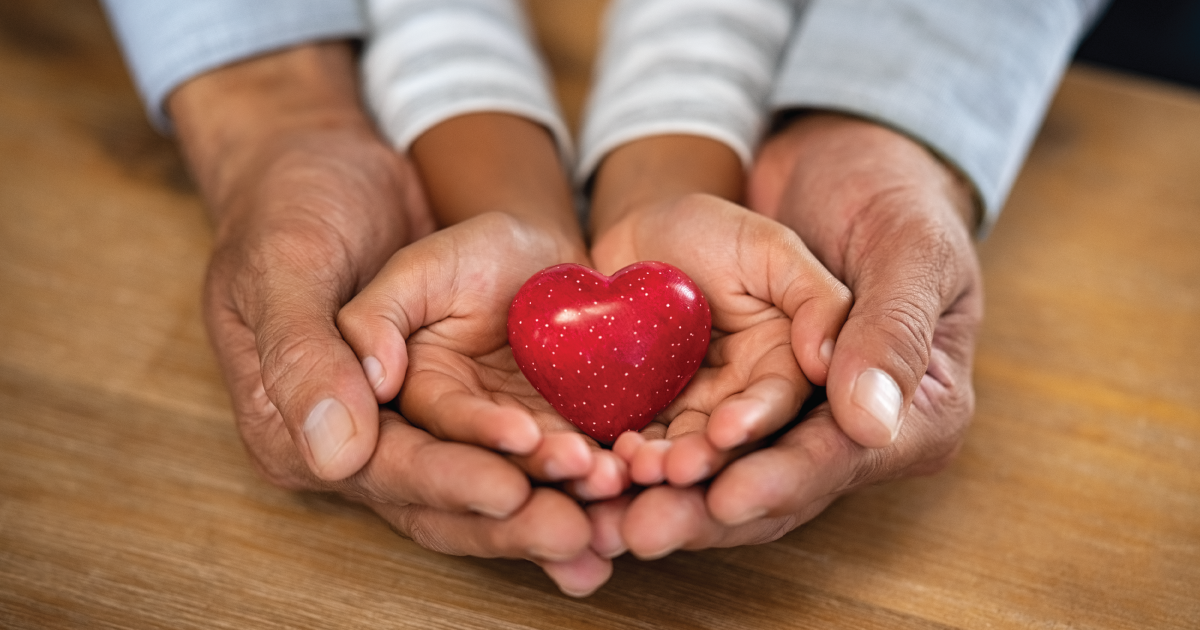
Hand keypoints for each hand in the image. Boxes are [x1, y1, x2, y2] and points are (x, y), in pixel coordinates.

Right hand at [171, 44, 604, 596]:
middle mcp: (368, 438)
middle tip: (580, 528)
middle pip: (444, 498)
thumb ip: (308, 352)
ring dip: (554, 499)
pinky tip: (625, 482)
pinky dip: (573, 466)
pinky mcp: (475, 399)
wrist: (338, 168)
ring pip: (494, 479)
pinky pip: (528, 444)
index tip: (510, 489)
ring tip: (616, 507)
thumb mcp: (290, 262)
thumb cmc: (299, 207)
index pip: (383, 467)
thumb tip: (337, 449)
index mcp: (302, 421)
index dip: (449, 481)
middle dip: (515, 515)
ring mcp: (427, 422)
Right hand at [337, 212, 630, 501]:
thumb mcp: (419, 267)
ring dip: (568, 504)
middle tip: (568, 524)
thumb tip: (374, 379)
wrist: (544, 257)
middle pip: (472, 497)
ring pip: (530, 496)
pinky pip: (576, 480)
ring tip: (610, 489)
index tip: (514, 456)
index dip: (458, 467)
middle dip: (519, 516)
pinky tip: (631, 491)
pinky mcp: (558, 446)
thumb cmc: (474, 254)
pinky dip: (601, 492)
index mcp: (404, 407)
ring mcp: (508, 451)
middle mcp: (451, 443)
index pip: (420, 449)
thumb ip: (378, 316)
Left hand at [590, 194, 850, 486]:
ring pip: (682, 452)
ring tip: (636, 469)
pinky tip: (605, 460)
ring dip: (662, 469)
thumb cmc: (713, 231)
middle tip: (674, 471)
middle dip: (704, 462)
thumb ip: (816, 300)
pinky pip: (638, 442)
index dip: (758, 424)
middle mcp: (744, 400)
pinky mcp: (646, 416)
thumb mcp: (772, 250)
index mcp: (787, 367)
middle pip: (731, 446)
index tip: (727, 433)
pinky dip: (622, 457)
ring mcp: (693, 412)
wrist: (639, 235)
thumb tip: (831, 365)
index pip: (784, 407)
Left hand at [606, 113, 982, 558]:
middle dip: (705, 508)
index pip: (841, 457)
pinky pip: (680, 433)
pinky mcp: (724, 394)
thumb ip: (889, 328)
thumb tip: (871, 422)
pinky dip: (640, 454)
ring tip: (609, 504)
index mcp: (915, 409)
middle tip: (645, 529)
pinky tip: (595, 468)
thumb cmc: (884, 196)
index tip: (725, 497)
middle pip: (772, 483)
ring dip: (663, 492)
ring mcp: (779, 415)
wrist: (817, 162)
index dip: (780, 480)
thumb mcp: (903, 246)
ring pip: (719, 471)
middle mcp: (842, 428)